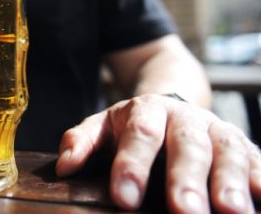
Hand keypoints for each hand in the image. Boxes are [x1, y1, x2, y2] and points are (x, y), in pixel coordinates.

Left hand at [55, 94, 260, 213]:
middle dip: (186, 179)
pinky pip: (257, 161)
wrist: (172, 102)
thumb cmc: (132, 125)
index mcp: (147, 111)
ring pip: (228, 153)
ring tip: (231, 213)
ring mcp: (218, 131)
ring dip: (230, 183)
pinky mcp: (244, 146)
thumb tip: (64, 166)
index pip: (139, 136)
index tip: (124, 198)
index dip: (132, 166)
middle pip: (187, 146)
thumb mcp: (102, 127)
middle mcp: (186, 118)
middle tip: (183, 210)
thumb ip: (82, 141)